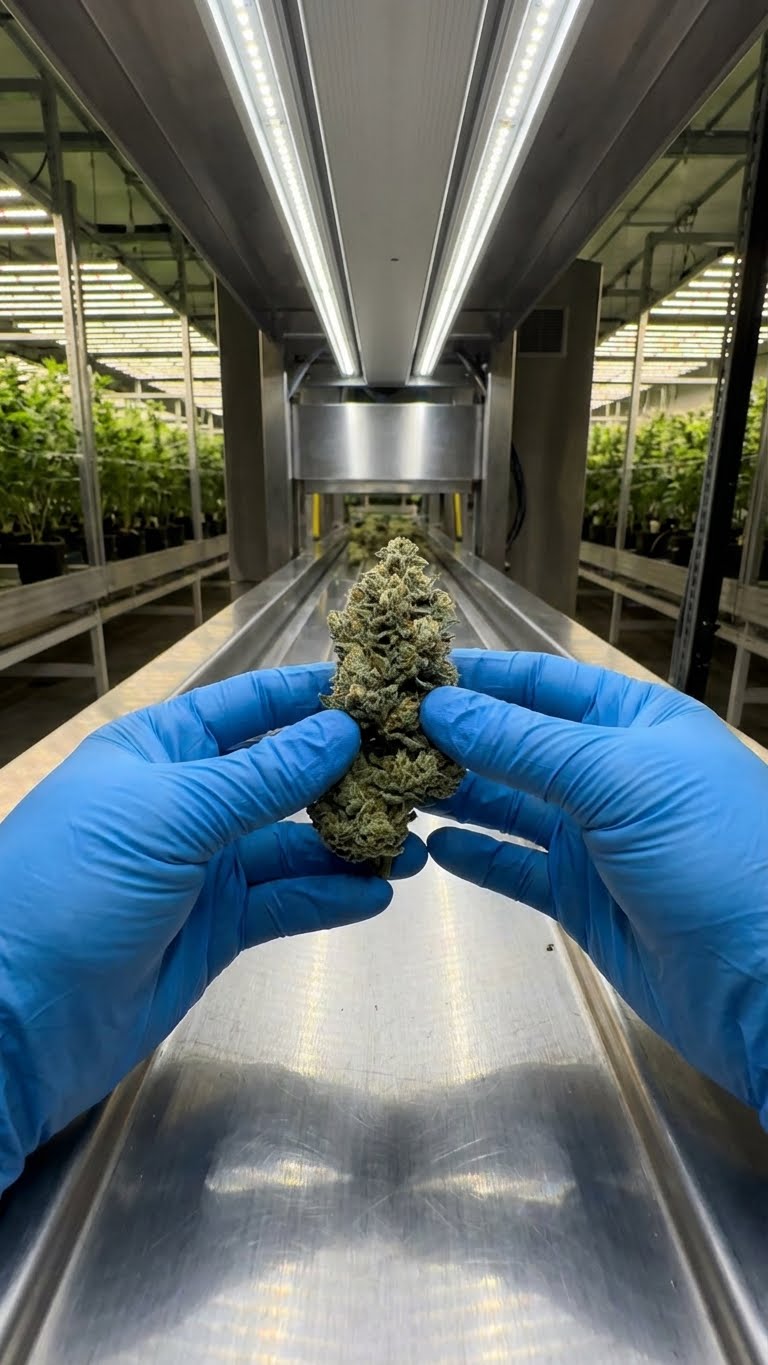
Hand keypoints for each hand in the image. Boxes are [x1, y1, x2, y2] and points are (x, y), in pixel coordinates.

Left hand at [0, 665, 423, 1190]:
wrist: (15, 1020)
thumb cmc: (73, 887)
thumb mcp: (168, 815)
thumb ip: (261, 777)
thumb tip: (340, 731)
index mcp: (157, 751)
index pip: (246, 707)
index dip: (308, 697)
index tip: (380, 689)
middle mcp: (185, 802)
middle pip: (280, 775)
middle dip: (346, 774)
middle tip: (418, 772)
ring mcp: (203, 868)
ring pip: (292, 844)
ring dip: (351, 842)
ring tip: (415, 843)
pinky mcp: (218, 929)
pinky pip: (285, 904)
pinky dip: (330, 898)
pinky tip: (376, 893)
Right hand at [422, 650, 767, 1116]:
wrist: (764, 983)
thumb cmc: (712, 855)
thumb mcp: (617, 780)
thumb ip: (522, 744)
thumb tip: (440, 706)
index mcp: (636, 721)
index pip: (541, 682)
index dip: (478, 676)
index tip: (408, 672)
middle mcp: (611, 772)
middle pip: (515, 742)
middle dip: (452, 736)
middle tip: (379, 732)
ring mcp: (595, 837)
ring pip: (508, 805)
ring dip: (453, 794)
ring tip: (390, 783)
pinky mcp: (580, 897)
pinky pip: (515, 866)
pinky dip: (475, 856)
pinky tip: (432, 845)